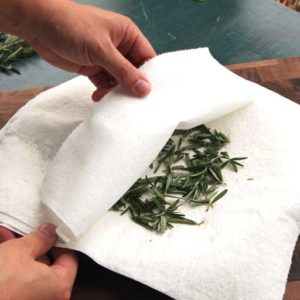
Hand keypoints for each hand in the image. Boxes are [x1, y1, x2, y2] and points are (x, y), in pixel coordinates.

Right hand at [0, 224, 77, 299]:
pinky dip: (10, 267)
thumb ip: (40, 238)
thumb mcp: (19, 252)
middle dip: (32, 245)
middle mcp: (49, 299)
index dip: (59, 242)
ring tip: (5, 235)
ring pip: (29, 272)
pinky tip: (0, 248)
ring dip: (18, 253)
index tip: (48, 231)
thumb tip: (51, 231)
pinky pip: (17, 282)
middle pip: (47, 265)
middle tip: (23, 231)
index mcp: (59, 287)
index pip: (69, 259)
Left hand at [23, 0, 156, 100]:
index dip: (150, 76)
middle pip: (133, 72)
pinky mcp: (93, 68)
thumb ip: (124, 71)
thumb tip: (145, 89)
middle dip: (131, 86)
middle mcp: (119, 47)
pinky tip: (97, 97)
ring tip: (108, 99)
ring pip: (119, 80)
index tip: (151, 94)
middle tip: (130, 103)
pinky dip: (103, 92)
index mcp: (127, 35)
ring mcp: (106, 59)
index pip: (147, 58)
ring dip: (115, 91)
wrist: (38, 26)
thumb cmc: (72, 27)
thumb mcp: (101, 49)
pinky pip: (104, 84)